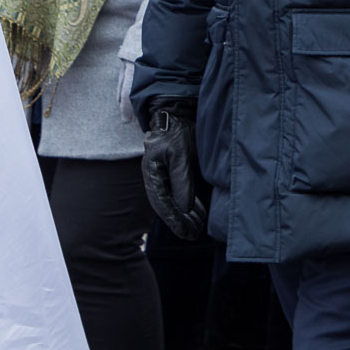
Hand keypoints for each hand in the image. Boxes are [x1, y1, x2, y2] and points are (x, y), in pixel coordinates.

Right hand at [141, 99, 206, 239]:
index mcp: (152, 174)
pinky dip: (187, 205)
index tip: (186, 233)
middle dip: (180, 222)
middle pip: (166, 206)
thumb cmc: (178, 131)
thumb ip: (182, 180)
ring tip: (197, 229)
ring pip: (172, 201)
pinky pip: (178, 193)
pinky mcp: (172, 172)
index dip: (174, 220)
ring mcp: (162, 176)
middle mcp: (155, 178)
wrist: (176, 113)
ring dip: (185, 216)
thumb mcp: (182, 154)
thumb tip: (183, 208)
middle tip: (193, 236)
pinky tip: (196, 213)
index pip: (162, 203)